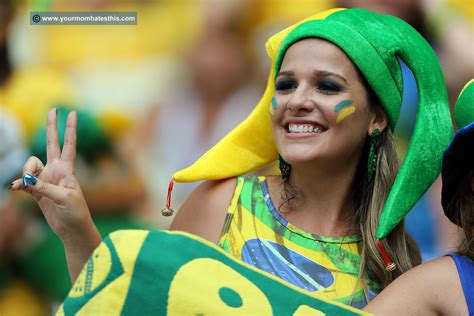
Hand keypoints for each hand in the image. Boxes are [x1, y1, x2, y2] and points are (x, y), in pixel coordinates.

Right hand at [9, 109, 94, 242]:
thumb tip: (25, 181)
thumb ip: (44, 187)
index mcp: (68, 170)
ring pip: (30, 165)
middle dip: (51, 128)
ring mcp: (46, 180)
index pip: (69, 145)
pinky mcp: (37, 191)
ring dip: (25, 171)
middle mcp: (57, 171)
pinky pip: (24, 182)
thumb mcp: (64, 198)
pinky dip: (19, 183)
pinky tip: (16, 188)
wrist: (72, 229)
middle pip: (52, 144)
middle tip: (52, 109)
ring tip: (26, 185)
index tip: (73, 113)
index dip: (70, 129)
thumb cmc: (75, 212)